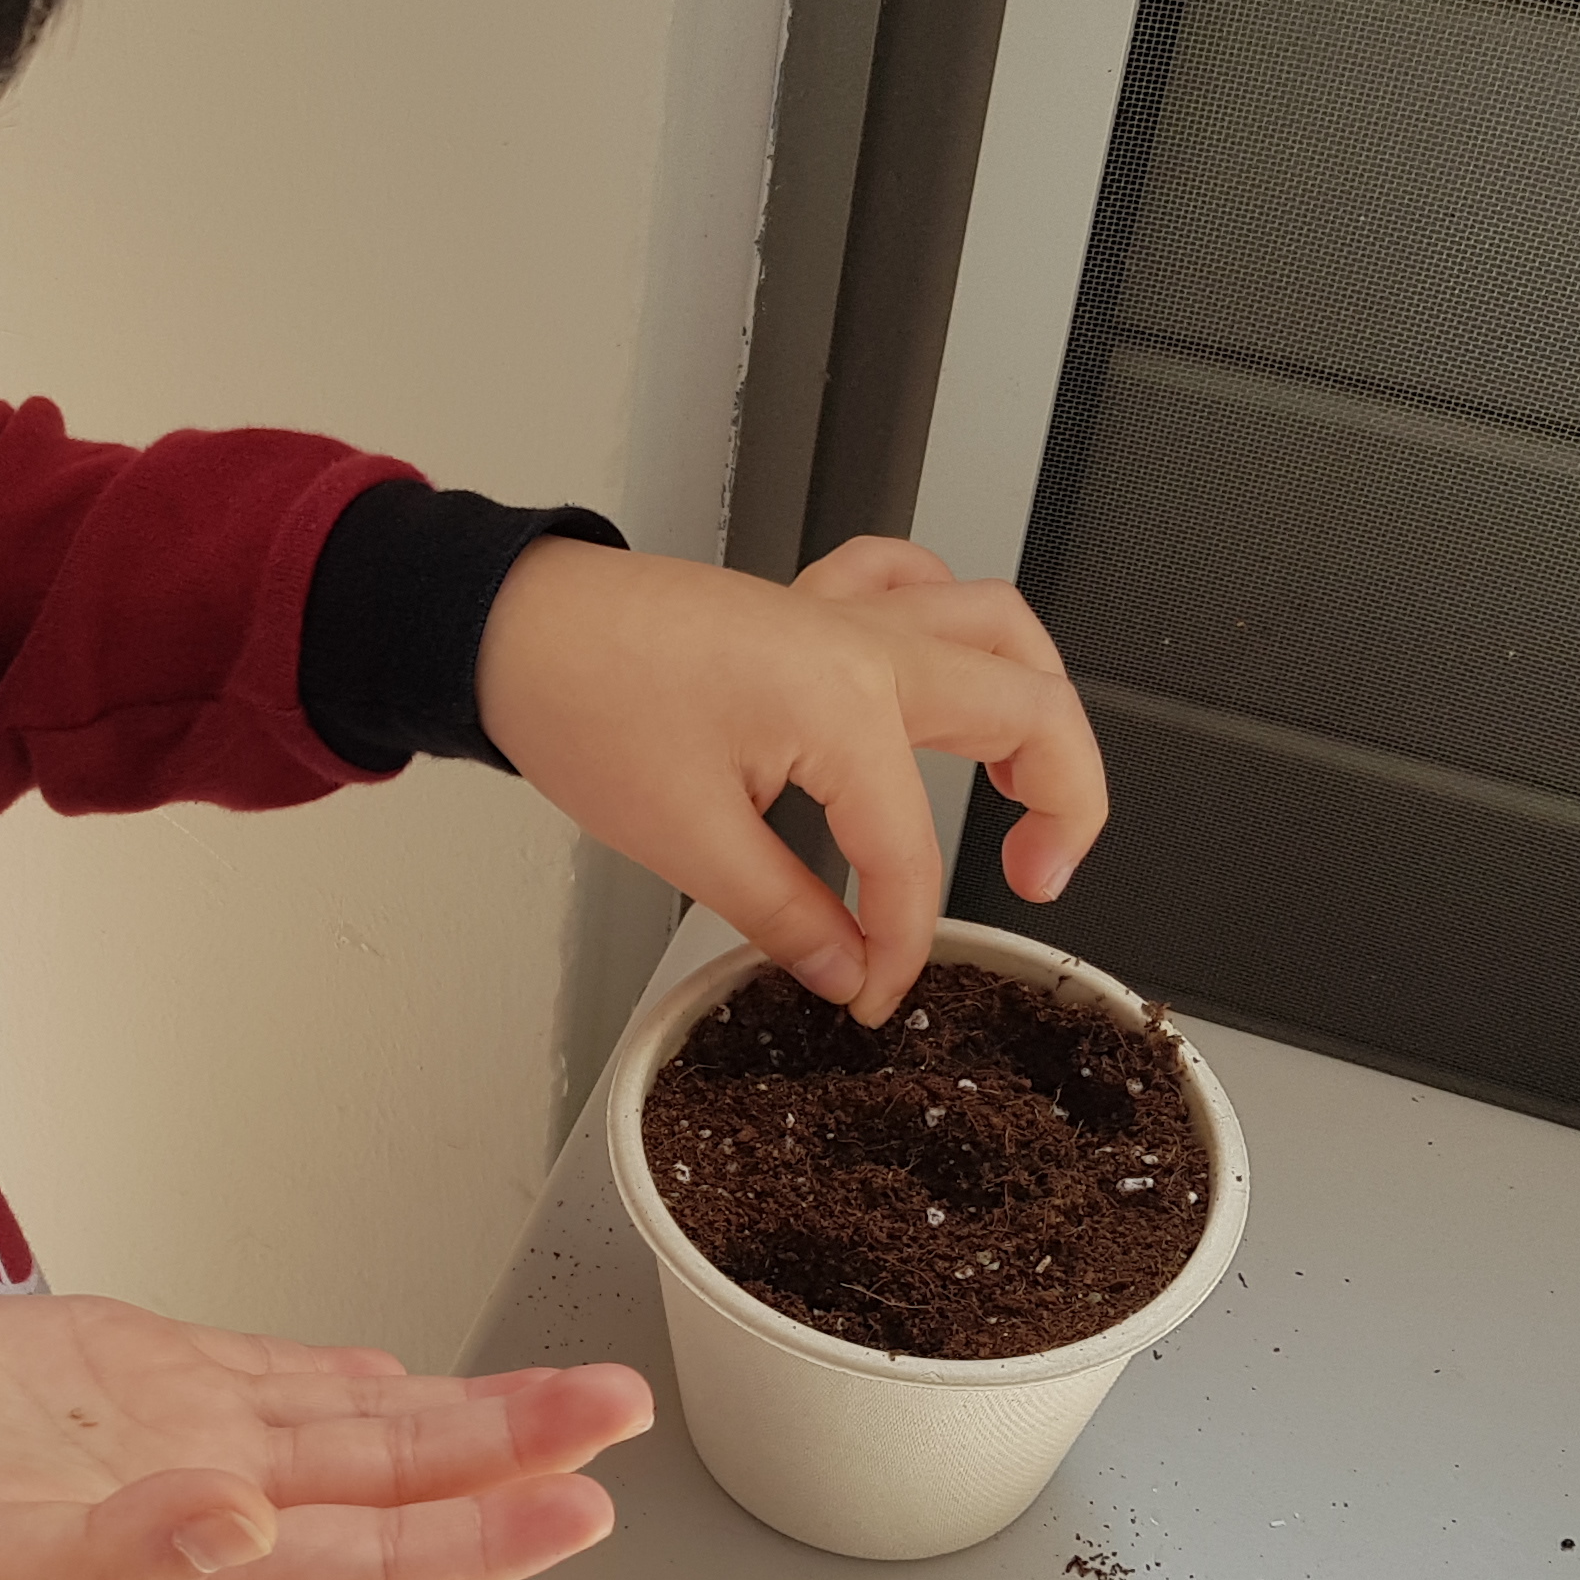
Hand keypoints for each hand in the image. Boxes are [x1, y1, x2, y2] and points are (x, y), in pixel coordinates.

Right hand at [0, 1294, 651, 1579]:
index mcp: (179, 1557)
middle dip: (514, 1448)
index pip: (371, 1554)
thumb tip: (244, 1521)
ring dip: (455, 1415)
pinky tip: (390, 1378)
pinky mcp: (107, 1375)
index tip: (587, 1503)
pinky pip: (256, 1379)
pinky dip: (336, 1377)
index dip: (483, 1536)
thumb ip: (111, 1559)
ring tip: (560, 1395)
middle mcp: (195, 1497)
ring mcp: (157, 1434)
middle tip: (623, 1409)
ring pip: (343, 1425)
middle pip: (388, 1480)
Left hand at [474, 533, 1107, 1024]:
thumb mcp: (684, 841)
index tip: (872, 994)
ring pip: (1002, 628)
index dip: (900, 944)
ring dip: (1042, 702)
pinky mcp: (811, 603)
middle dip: (1066, 805)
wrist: (513, 629)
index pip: (911, 856)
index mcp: (842, 705)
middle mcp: (866, 646)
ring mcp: (845, 615)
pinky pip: (918, 585)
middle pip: (1031, 710)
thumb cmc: (582, 703)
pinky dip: (955, 624)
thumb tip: (842, 970)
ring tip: (1036, 786)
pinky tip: (949, 674)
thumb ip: (784, 913)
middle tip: (1037, 881)